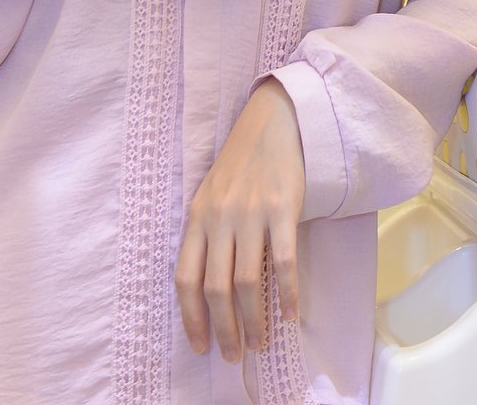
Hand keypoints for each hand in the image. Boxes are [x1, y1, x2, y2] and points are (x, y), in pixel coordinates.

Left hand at [176, 79, 305, 363]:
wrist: (273, 121)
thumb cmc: (240, 164)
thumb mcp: (211, 195)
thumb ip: (207, 235)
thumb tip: (210, 292)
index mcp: (197, 216)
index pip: (185, 278)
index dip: (191, 318)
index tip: (200, 347)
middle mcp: (219, 217)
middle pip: (216, 288)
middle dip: (224, 330)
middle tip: (233, 356)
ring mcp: (250, 213)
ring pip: (247, 282)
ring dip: (253, 321)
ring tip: (259, 344)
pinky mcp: (281, 208)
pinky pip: (283, 263)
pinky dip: (286, 295)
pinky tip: (290, 315)